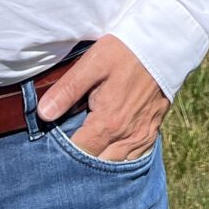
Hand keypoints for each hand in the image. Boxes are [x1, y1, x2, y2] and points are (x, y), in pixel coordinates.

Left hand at [36, 35, 168, 161]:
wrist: (165, 44)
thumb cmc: (126, 51)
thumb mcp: (93, 63)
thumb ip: (67, 90)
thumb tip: (43, 114)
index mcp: (108, 122)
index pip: (80, 153)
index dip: (63, 154)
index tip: (52, 145)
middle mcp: (127, 136)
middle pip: (98, 164)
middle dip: (81, 161)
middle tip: (66, 149)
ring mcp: (142, 135)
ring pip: (117, 163)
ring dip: (101, 160)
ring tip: (86, 149)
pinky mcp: (153, 130)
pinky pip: (135, 156)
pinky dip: (120, 157)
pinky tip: (110, 147)